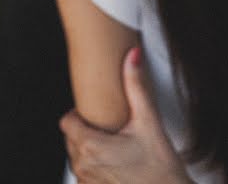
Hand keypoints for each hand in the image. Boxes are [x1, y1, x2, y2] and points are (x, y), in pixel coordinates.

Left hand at [59, 47, 191, 183]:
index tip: (95, 113)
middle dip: (86, 131)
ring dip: (89, 150)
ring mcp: (87, 182)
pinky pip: (84, 175)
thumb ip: (136, 85)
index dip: (79, 114)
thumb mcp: (149, 121)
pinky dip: (95, 167)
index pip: (66, 122)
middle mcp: (83, 166)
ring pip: (77, 157)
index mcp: (91, 146)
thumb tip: (131, 57)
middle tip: (109, 128)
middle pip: (71, 139)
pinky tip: (115, 164)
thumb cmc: (160, 166)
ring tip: (113, 146)